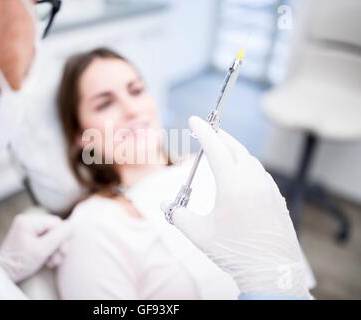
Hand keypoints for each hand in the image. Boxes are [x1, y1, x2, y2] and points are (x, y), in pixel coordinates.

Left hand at [0, 207, 71, 282]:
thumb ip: (58, 236)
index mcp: (28, 221)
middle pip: (53, 229)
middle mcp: (26, 221)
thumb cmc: (19, 263)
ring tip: (52, 262)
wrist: (3, 274)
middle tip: (57, 259)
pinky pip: (44, 239)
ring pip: (50, 235)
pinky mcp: (27, 236)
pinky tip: (47, 260)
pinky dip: (47, 250)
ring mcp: (26, 228)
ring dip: (54, 249)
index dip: (62, 237)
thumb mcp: (42, 250)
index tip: (62, 252)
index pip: (55, 223)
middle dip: (57, 245)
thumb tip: (72, 226)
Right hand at [164, 116, 309, 297]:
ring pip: (250, 159)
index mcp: (232, 185)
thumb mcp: (198, 234)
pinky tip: (240, 173)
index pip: (216, 148)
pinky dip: (247, 165)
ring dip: (234, 150)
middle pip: (235, 147)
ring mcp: (268, 188)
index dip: (203, 131)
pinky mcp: (277, 198)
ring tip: (221, 150)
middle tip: (206, 130)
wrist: (270, 272)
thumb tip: (163, 204)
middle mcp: (253, 181)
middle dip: (219, 135)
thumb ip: (177, 215)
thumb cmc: (233, 253)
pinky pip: (260, 172)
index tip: (194, 119)